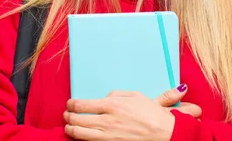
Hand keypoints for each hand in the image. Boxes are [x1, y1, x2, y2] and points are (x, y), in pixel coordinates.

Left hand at [64, 84, 200, 140]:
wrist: (164, 132)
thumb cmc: (151, 113)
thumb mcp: (135, 95)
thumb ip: (116, 94)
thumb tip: (104, 97)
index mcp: (112, 105)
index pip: (82, 104)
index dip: (72, 104)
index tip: (70, 103)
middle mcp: (107, 120)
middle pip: (78, 119)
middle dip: (68, 116)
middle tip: (66, 114)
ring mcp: (108, 135)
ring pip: (80, 134)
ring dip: (71, 129)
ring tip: (69, 126)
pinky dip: (82, 139)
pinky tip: (81, 136)